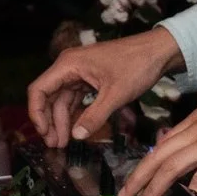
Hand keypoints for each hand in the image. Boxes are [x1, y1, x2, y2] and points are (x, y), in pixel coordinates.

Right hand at [27, 28, 181, 148]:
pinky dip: (75, 113)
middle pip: (49, 97)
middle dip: (51, 121)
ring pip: (63, 99)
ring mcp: (80, 72)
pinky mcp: (91, 78)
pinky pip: (76, 98)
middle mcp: (69, 66)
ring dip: (62, 120)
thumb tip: (76, 136)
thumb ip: (95, 116)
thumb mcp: (116, 95)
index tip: (44, 133)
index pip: (39, 90)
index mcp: (68, 64)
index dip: (37, 114)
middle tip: (55, 144)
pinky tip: (76, 129)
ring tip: (64, 143)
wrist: (159, 51)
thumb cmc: (138, 66)